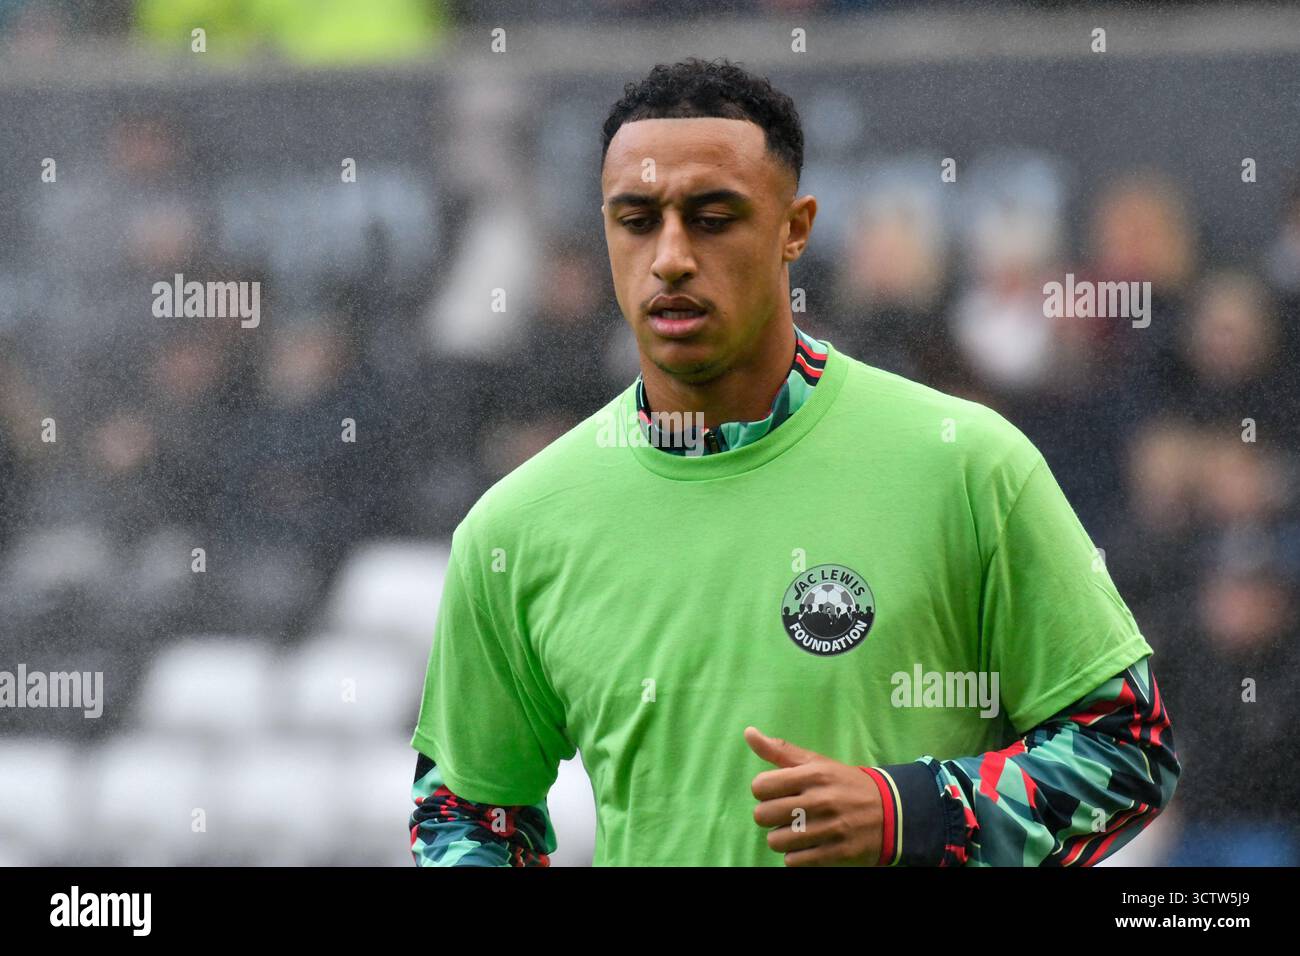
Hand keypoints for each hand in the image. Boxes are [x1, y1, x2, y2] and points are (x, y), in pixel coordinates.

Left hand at [746, 726, 884, 865]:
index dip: (764, 791)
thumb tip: (748, 733)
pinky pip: (795, 861)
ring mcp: (830, 828)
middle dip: (770, 816)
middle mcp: (821, 800)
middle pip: (763, 816)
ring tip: (798, 830)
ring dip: (783, 838)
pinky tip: (809, 845)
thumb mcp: (817, 763)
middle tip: (786, 813)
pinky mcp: (838, 853)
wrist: (892, 811)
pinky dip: (797, 855)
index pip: (760, 786)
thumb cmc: (844, 784)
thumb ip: (781, 751)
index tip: (778, 792)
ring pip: (776, 841)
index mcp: (813, 774)